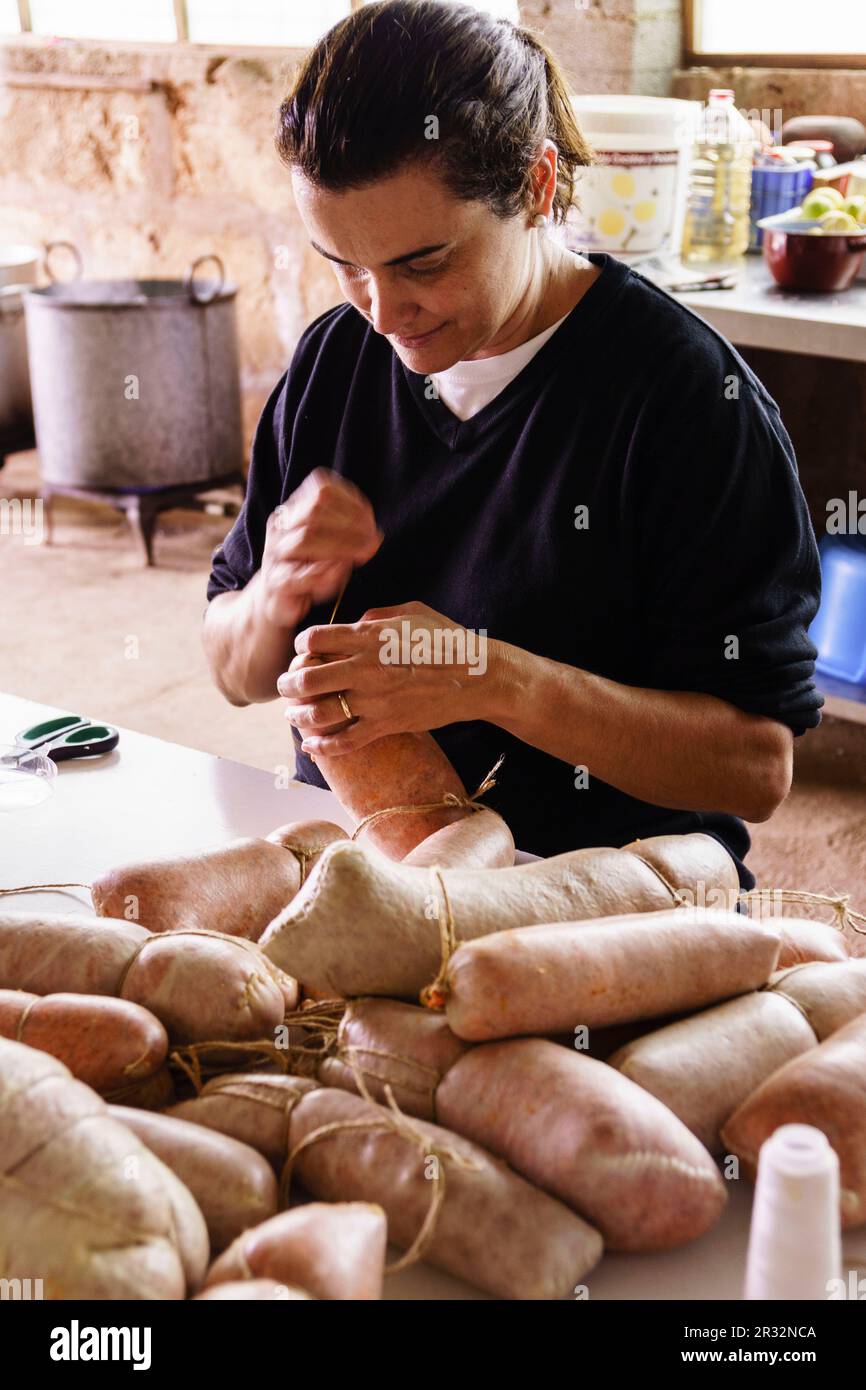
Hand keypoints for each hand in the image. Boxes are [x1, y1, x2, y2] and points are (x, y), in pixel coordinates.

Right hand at [255, 468, 382, 629]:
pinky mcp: (276, 582)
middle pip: (314, 511)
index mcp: (293, 510)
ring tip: (363, 555)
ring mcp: (274, 553)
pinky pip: (300, 573)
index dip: (350, 501)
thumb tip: (373, 538)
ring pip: (305, 538)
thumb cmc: (307, 570)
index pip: (321, 490)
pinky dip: (324, 572)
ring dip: (341, 546)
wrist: (273, 602)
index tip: (370, 518)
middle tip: (372, 540)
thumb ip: (349, 536)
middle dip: (349, 524)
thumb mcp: (330, 548)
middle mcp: (280, 527)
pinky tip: (340, 574)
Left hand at [277, 601, 494, 753]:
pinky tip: (311, 746)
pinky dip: (323, 747)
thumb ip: (375, 617)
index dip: (302, 645)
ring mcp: (374, 700)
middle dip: (289, 683)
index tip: (304, 651)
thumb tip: (352, 624)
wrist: (477, 677)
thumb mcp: (410, 613)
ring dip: (298, 715)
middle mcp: (365, 668)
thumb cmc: (446, 639)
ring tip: (293, 714)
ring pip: (319, 712)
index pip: (313, 639)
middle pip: (306, 678)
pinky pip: (345, 741)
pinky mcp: (386, 725)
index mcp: (368, 637)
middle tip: (286, 685)